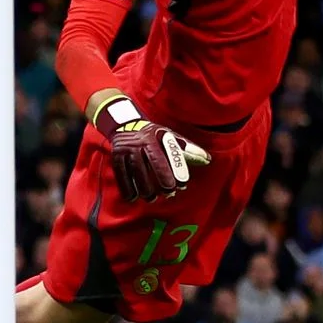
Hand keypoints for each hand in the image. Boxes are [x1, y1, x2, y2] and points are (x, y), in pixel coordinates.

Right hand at [92, 94, 209, 202]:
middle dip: (158, 183)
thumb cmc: (153, 134)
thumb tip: (207, 159)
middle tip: (168, 194)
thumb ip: (187, 148)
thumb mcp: (169, 136)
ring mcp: (124, 150)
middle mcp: (136, 143)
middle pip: (147, 167)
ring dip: (143, 189)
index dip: (170, 172)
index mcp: (151, 137)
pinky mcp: (115, 157)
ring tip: (152, 198)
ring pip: (134, 173)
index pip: (161, 158)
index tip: (180, 185)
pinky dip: (127, 188)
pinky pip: (121, 176)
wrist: (124, 124)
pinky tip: (133, 198)